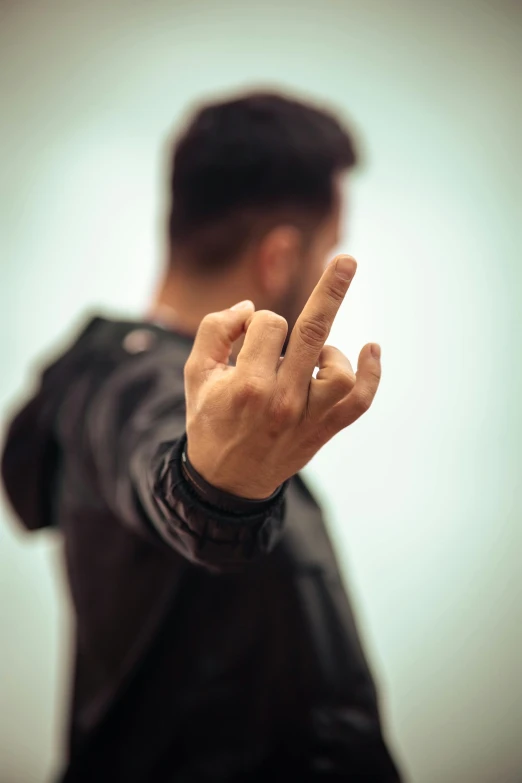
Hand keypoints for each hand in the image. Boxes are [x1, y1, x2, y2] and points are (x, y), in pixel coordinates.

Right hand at [183, 254, 380, 498]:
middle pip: (313, 332)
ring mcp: (306, 418)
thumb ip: (215, 330)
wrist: (226, 479)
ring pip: (336, 369)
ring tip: (311, 358)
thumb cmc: (210, 418)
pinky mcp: (324, 430)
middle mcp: (280, 401)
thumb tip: (250, 307)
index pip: (268, 325)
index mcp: (245, 384)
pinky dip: (371, 375)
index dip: (258, 323)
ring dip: (328, 351)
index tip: (246, 340)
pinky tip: (371, 349)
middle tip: (347, 259)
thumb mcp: (197, 373)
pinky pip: (359, 401)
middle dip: (330, 289)